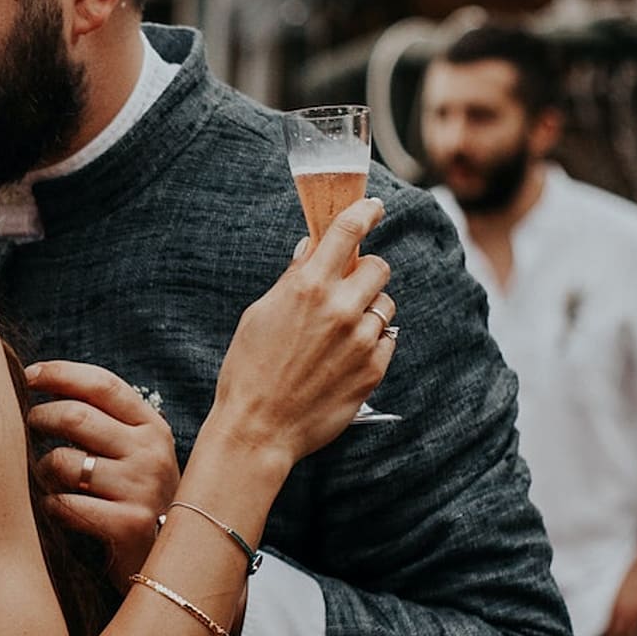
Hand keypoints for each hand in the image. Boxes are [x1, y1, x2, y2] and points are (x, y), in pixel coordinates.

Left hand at [25, 361, 180, 585]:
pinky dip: (50, 505)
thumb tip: (41, 384)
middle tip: (26, 427)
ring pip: (63, 461)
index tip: (28, 376)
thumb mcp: (136, 455)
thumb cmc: (137, 500)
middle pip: (75, 416)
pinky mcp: (129, 524)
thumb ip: (103, 423)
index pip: (102, 384)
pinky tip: (56, 509)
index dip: (60, 374)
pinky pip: (65, 504)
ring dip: (41, 468)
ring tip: (46, 477)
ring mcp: (142, 488)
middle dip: (40, 417)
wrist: (171, 563)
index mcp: (152, 427)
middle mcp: (151, 452)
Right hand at [211, 198, 393, 465]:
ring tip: (341, 333)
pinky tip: (344, 358)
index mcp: (308, 287)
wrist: (259, 428)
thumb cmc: (249, 369)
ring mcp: (362, 340)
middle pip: (378, 267)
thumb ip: (293, 279)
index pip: (347, 232)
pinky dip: (372, 343)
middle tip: (348, 287)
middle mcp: (341, 308)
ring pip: (386, 305)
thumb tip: (311, 250)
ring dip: (369, 310)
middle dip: (365, 272)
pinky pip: (387, 340)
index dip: (364, 212)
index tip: (373, 207)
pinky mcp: (374, 369)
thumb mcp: (260, 314)